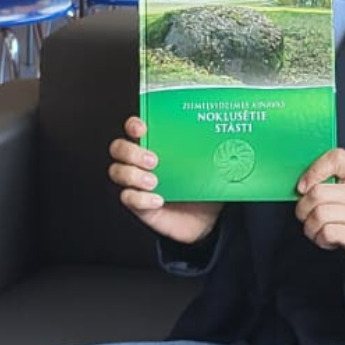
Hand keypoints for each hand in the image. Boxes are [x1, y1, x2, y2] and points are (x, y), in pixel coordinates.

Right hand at [109, 117, 222, 245]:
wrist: (209, 219)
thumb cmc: (206, 186)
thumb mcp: (210, 164)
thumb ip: (210, 147)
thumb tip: (226, 132)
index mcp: (158, 145)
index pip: (135, 128)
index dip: (134, 125)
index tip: (142, 128)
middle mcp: (143, 162)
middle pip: (119, 148)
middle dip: (131, 151)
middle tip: (153, 160)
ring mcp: (138, 183)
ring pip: (118, 172)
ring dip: (132, 174)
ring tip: (154, 181)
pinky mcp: (139, 205)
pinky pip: (128, 198)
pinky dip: (141, 198)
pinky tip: (158, 199)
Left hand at [294, 147, 344, 281]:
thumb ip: (328, 186)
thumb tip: (301, 187)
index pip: (337, 157)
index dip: (314, 170)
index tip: (303, 188)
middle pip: (318, 192)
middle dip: (303, 209)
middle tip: (305, 218)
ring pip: (320, 214)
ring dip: (310, 228)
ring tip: (317, 232)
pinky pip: (328, 232)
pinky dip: (320, 239)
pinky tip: (328, 241)